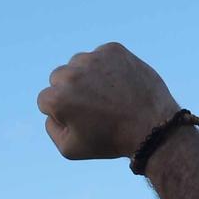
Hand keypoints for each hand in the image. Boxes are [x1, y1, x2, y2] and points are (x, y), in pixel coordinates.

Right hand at [36, 43, 178, 161]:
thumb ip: (51, 128)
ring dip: (88, 76)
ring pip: (79, 63)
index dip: (62, 112)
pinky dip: (107, 67)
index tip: (82, 120)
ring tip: (108, 96)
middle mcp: (71, 74)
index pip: (45, 99)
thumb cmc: (110, 141)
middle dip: (71, 90)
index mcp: (57, 98)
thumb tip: (50, 110)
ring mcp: (93, 59)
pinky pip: (100, 56)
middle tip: (95, 106)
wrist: (152, 126)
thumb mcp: (70, 149)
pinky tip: (119, 85)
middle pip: (59, 77)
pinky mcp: (113, 49)